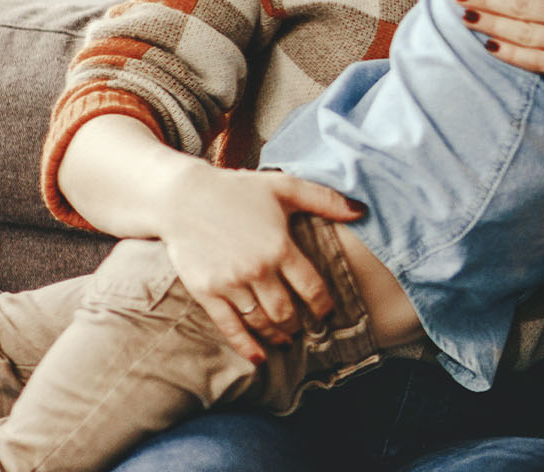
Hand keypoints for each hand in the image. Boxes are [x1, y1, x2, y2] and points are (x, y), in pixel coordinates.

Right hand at [150, 168, 366, 361]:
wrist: (180, 197)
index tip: (326, 313)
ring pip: (261, 322)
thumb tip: (363, 210)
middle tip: (305, 329)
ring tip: (286, 340)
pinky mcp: (206, 292)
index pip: (312, 288)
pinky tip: (259, 357)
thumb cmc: (236, 190)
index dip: (323, 306)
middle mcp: (257, 270)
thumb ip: (324, 200)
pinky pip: (229, 326)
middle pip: (287, 312)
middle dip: (299, 325)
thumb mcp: (283, 187)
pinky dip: (246, 346)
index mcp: (280, 247)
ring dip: (277, 336)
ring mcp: (230, 283)